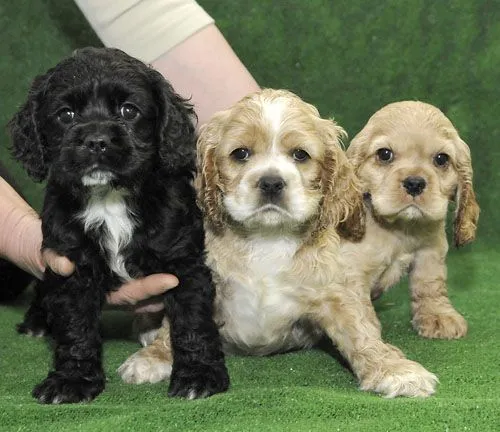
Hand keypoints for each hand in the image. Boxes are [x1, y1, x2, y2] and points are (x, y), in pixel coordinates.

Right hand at [44, 250, 177, 309]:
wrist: (38, 245)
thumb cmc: (46, 252)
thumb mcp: (44, 254)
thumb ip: (52, 259)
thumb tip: (65, 266)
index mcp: (97, 290)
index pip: (128, 293)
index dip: (149, 288)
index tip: (171, 280)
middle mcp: (111, 288)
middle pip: (145, 294)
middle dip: (166, 290)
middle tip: (189, 281)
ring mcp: (116, 279)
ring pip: (145, 287)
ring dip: (165, 285)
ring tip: (189, 276)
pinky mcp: (120, 265)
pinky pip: (141, 271)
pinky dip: (156, 269)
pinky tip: (173, 261)